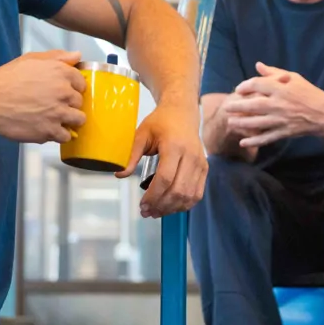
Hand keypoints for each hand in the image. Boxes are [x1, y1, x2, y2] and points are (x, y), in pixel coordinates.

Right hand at [0, 50, 86, 143]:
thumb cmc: (6, 79)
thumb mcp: (30, 60)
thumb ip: (57, 56)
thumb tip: (77, 56)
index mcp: (61, 72)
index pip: (82, 83)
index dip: (73, 88)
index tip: (63, 92)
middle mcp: (64, 92)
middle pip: (80, 102)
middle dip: (69, 104)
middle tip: (54, 106)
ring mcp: (58, 113)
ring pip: (78, 120)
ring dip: (69, 120)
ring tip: (54, 119)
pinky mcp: (49, 131)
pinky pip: (65, 136)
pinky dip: (58, 134)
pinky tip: (47, 129)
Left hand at [116, 101, 206, 218]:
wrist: (182, 112)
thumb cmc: (160, 122)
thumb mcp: (141, 134)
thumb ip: (131, 155)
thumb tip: (119, 175)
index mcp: (174, 146)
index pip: (165, 178)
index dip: (153, 196)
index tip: (142, 204)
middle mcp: (191, 156)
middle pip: (178, 190)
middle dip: (161, 206)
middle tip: (146, 212)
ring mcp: (200, 163)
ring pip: (188, 195)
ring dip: (172, 208)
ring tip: (156, 212)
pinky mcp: (204, 168)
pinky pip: (197, 194)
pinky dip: (184, 204)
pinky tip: (171, 207)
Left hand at [225, 62, 323, 148]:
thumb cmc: (309, 93)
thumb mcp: (294, 78)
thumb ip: (274, 73)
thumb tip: (258, 65)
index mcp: (281, 88)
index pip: (257, 85)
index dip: (245, 86)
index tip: (238, 90)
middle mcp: (279, 104)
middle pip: (253, 104)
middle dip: (237, 106)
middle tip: (226, 107)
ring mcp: (281, 119)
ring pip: (257, 122)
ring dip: (241, 123)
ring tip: (230, 122)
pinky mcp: (284, 132)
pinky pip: (266, 138)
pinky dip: (254, 141)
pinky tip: (243, 142)